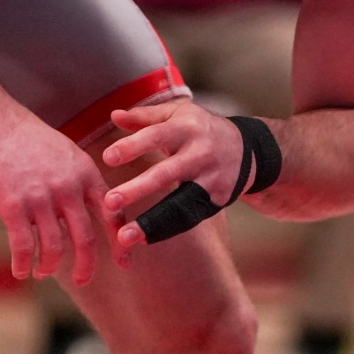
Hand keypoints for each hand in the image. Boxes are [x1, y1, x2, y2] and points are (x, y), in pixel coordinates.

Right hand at [0, 103, 110, 284]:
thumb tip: (84, 208)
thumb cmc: (25, 137)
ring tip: (42, 271)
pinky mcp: (13, 205)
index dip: (120, 242)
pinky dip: (22, 263)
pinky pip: (23, 246)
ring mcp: (41, 197)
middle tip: (83, 279)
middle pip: (86, 238)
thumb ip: (77, 180)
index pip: (112, 213)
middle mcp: (68, 187)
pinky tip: (20, 271)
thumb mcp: (65, 152)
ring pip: (54, 247)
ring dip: (48, 266)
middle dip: (86, 266)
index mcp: (85, 173)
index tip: (124, 262)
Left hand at [100, 101, 244, 264]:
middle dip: (138, 189)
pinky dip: (166, 230)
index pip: (156, 136)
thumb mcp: (177, 114)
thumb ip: (145, 116)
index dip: (133, 146)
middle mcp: (200, 153)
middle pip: (166, 173)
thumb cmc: (200, 128)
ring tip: (124, 236)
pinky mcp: (217, 199)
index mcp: (187, 127)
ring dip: (151, 222)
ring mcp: (210, 179)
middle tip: (110, 202)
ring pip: (179, 204)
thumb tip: (113, 115)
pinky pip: (189, 218)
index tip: (107, 158)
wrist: (245, 148)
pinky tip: (144, 239)